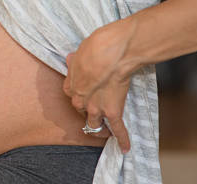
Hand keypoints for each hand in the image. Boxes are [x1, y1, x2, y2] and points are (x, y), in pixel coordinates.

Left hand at [63, 20, 135, 152]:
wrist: (111, 53)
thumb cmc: (96, 48)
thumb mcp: (79, 52)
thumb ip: (76, 62)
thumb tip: (73, 60)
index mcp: (71, 85)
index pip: (71, 95)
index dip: (79, 94)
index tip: (85, 92)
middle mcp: (80, 99)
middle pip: (82, 110)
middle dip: (88, 110)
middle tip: (97, 108)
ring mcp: (95, 107)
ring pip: (94, 124)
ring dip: (99, 128)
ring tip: (105, 130)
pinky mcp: (112, 111)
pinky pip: (117, 129)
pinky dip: (122, 139)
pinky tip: (125, 148)